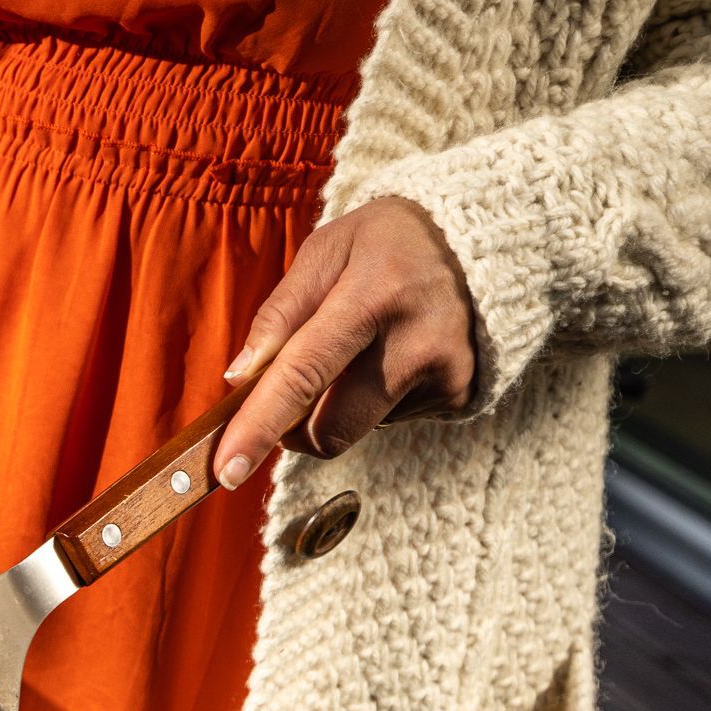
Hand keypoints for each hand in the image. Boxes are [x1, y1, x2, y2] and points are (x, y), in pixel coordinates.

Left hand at [213, 197, 477, 485]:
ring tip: (357, 350)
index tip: (227, 470)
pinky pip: (385, 422)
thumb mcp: (327, 249)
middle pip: (327, 428)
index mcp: (374, 296)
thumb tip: (240, 377)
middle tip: (288, 386)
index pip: (304, 374)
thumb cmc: (388, 242)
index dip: (259, 426)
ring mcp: (443, 374)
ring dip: (331, 408)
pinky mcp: (457, 395)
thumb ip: (280, 313)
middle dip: (289, 426)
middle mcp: (416, 342)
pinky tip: (391, 356)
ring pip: (352, 430)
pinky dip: (369, 400)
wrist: (482, 239)